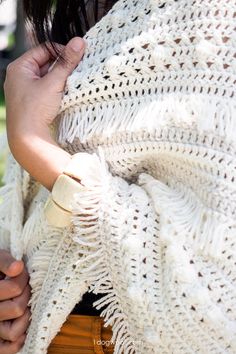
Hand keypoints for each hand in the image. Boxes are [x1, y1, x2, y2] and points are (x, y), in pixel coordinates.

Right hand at [0, 250, 29, 353]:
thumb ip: (4, 261)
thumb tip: (18, 267)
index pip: (15, 288)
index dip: (23, 277)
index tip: (20, 272)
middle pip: (17, 309)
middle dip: (25, 295)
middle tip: (23, 288)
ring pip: (14, 332)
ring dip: (24, 317)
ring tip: (22, 304)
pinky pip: (9, 348)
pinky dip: (19, 340)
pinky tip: (22, 324)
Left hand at [4, 37, 84, 190]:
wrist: (28, 139)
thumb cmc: (35, 110)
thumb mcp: (54, 83)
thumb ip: (67, 62)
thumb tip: (79, 42)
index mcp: (19, 67)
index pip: (44, 50)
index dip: (62, 51)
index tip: (77, 56)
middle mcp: (19, 78)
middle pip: (46, 64)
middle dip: (63, 68)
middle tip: (78, 71)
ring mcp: (24, 92)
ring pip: (47, 79)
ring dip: (61, 80)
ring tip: (72, 85)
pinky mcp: (30, 104)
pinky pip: (46, 91)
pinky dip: (56, 91)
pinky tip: (65, 96)